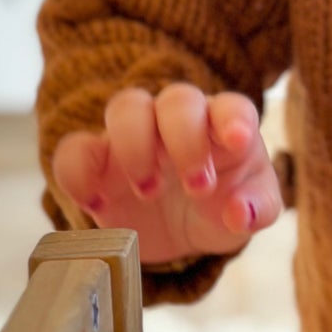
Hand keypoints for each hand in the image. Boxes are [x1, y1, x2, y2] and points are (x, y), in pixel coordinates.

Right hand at [51, 83, 283, 266]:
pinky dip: (78, 173)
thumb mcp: (252, 212)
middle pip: (177, 99)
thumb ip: (257, 208)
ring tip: (149, 191)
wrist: (181, 232)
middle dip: (185, 138)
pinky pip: (74, 149)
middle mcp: (178, 121)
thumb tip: (240, 213)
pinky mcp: (97, 162)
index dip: (233, 118)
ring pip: (125, 107)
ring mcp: (135, 136)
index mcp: (223, 127)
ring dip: (135, 145)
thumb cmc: (222, 206)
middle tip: (196, 189)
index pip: (232, 106)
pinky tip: (96, 205)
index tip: (238, 142)